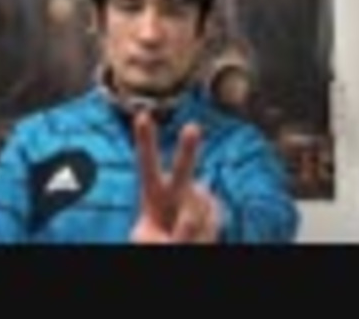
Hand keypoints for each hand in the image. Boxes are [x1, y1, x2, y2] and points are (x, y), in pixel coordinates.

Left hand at [130, 111, 220, 243]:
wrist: (182, 244)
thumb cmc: (157, 239)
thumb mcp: (149, 238)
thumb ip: (167, 230)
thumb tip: (191, 217)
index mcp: (152, 192)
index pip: (147, 164)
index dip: (146, 141)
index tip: (142, 115)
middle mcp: (176, 189)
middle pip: (183, 169)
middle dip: (188, 149)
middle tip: (192, 128)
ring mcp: (198, 198)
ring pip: (196, 212)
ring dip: (189, 231)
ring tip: (180, 236)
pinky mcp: (216, 209)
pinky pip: (211, 222)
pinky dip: (203, 235)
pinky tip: (197, 236)